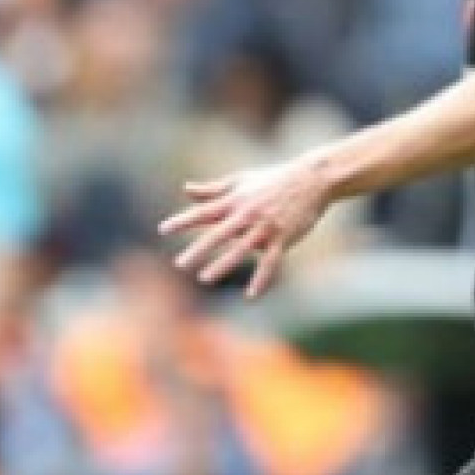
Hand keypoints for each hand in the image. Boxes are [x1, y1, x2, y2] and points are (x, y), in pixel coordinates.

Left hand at [158, 159, 329, 299]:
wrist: (311, 179)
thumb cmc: (273, 179)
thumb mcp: (241, 180)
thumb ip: (212, 189)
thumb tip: (185, 189)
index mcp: (234, 201)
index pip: (203, 212)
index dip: (182, 221)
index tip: (163, 230)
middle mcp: (247, 214)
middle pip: (217, 234)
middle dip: (198, 250)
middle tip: (179, 264)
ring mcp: (265, 228)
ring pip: (240, 250)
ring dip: (222, 265)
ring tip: (204, 278)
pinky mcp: (283, 238)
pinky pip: (270, 262)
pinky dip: (262, 279)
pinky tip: (251, 295)